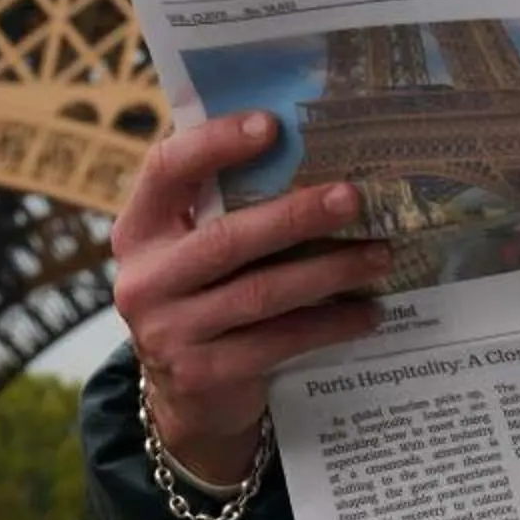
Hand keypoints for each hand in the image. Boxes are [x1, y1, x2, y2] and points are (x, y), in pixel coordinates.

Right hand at [112, 113, 394, 483]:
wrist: (187, 394)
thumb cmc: (206, 294)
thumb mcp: (196, 247)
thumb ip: (227, 204)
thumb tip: (313, 145)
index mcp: (140, 229)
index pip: (166, 169)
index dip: (215, 144)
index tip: (272, 126)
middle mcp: (143, 279)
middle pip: (226, 239)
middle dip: (296, 215)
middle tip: (353, 198)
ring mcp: (167, 331)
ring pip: (260, 293)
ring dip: (328, 271)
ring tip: (380, 255)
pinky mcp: (200, 374)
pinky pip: (276, 342)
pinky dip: (328, 325)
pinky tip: (367, 312)